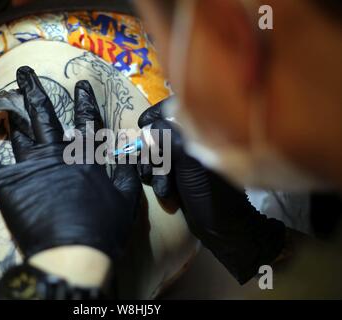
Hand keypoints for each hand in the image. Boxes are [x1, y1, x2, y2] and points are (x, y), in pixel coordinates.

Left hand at [0, 66, 141, 259]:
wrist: (72, 253)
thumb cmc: (102, 228)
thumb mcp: (127, 199)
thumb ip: (129, 173)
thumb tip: (131, 155)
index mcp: (84, 157)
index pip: (85, 122)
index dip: (84, 102)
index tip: (81, 85)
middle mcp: (56, 154)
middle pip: (44, 115)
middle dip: (35, 91)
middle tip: (25, 73)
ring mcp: (30, 167)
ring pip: (19, 132)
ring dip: (11, 112)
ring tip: (4, 97)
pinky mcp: (8, 184)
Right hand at [138, 100, 285, 283]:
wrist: (219, 227)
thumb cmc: (210, 194)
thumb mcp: (190, 164)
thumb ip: (171, 140)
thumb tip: (150, 126)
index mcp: (201, 131)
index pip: (174, 109)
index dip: (154, 115)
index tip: (141, 125)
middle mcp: (192, 140)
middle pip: (158, 132)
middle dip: (152, 151)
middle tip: (153, 169)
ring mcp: (184, 157)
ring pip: (155, 151)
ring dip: (152, 168)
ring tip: (161, 187)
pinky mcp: (178, 172)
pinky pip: (158, 166)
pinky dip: (156, 177)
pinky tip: (163, 191)